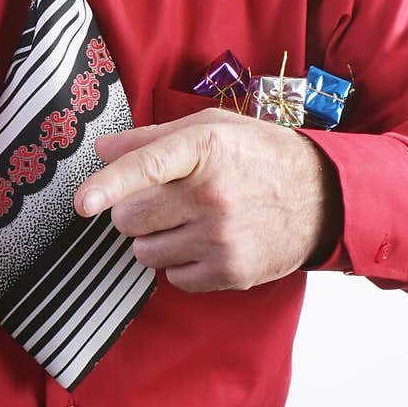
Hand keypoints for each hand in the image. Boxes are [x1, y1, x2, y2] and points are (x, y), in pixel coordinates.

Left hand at [74, 108, 342, 292]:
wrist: (323, 197)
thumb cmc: (258, 155)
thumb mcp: (212, 128)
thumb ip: (152, 139)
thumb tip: (102, 149)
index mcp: (205, 148)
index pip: (146, 167)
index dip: (108, 185)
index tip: (83, 202)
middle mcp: (213, 193)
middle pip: (131, 218)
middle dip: (132, 213)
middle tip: (159, 203)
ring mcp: (223, 237)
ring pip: (145, 252)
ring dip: (155, 240)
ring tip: (188, 221)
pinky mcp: (231, 272)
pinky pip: (173, 278)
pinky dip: (180, 264)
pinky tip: (206, 243)